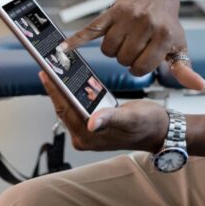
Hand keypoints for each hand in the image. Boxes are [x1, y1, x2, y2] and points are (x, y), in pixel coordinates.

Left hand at [39, 72, 168, 151]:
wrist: (159, 130)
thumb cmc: (149, 124)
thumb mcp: (132, 117)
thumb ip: (111, 119)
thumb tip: (92, 123)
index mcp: (89, 136)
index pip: (65, 110)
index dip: (54, 90)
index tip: (45, 73)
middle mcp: (84, 137)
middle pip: (63, 109)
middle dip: (56, 88)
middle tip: (48, 68)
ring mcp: (87, 133)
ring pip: (69, 108)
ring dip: (63, 91)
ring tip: (57, 73)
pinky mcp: (91, 127)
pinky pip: (76, 109)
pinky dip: (73, 96)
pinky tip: (71, 84)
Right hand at [62, 0, 204, 89]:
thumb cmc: (167, 26)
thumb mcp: (179, 47)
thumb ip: (185, 70)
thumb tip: (200, 86)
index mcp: (163, 36)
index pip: (141, 68)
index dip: (139, 68)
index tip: (143, 60)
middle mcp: (146, 24)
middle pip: (123, 59)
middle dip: (127, 58)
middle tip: (134, 49)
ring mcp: (127, 18)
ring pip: (107, 50)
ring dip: (113, 50)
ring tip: (124, 42)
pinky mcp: (111, 13)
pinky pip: (90, 30)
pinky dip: (75, 40)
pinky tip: (62, 49)